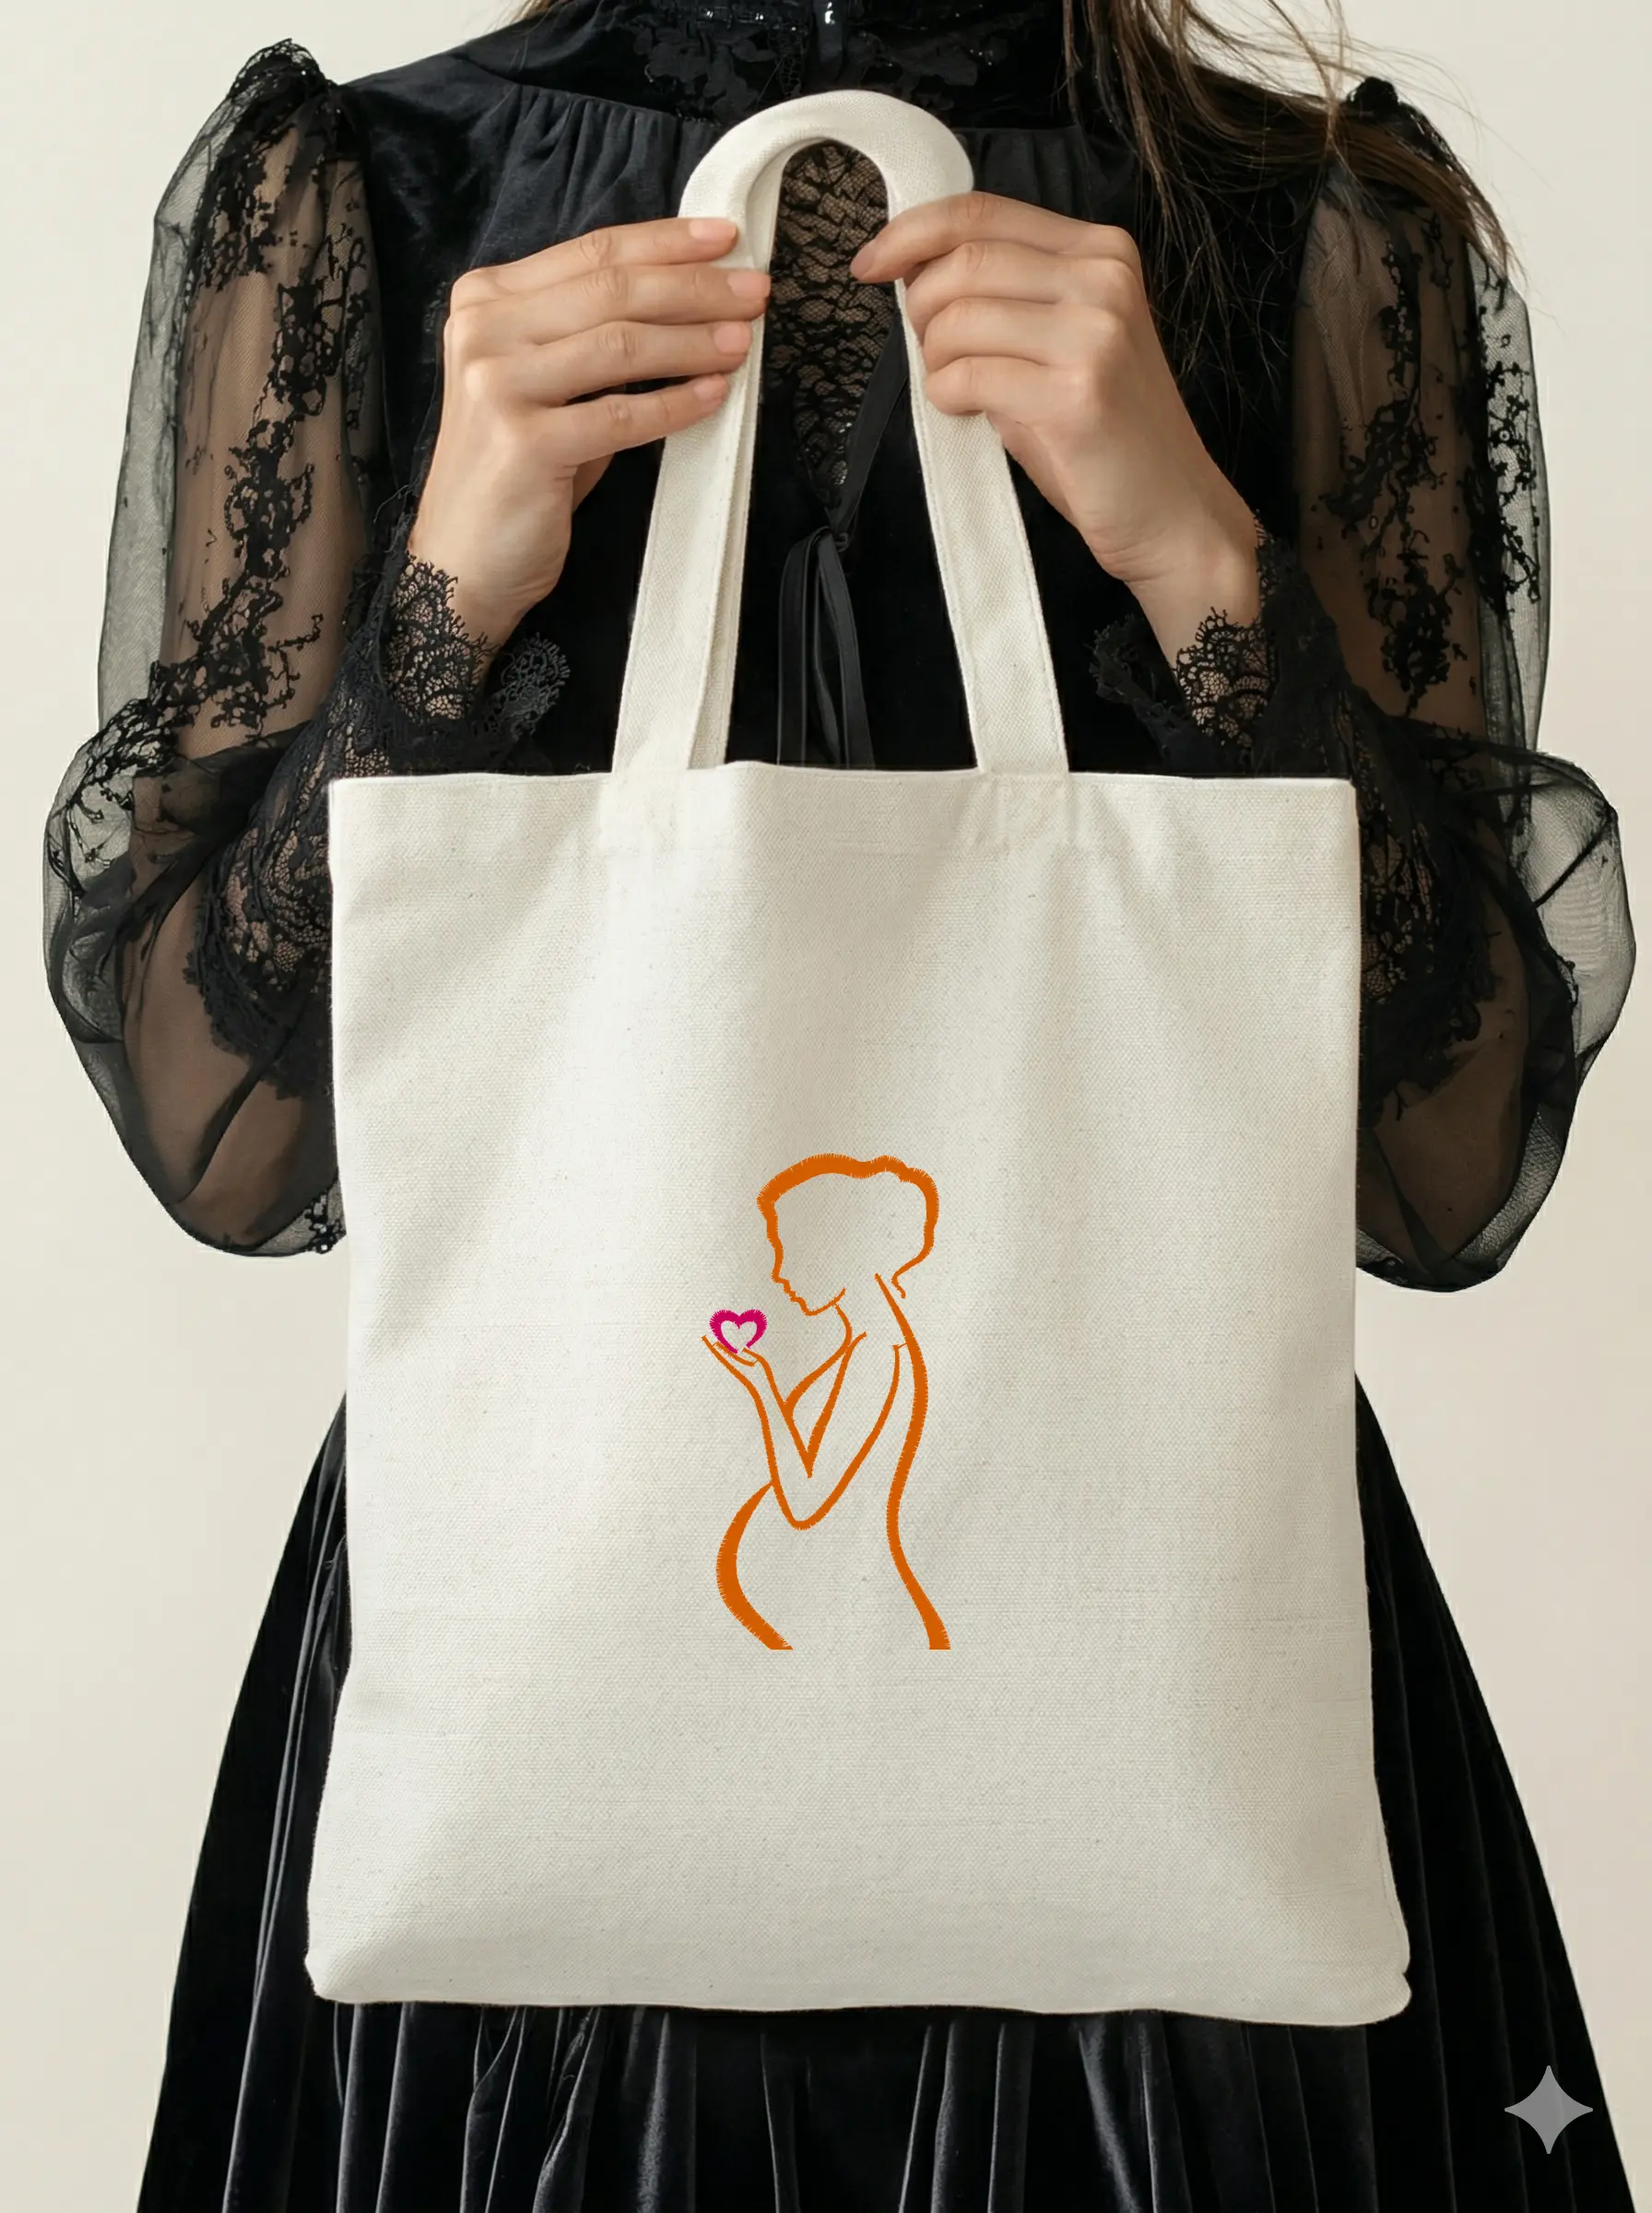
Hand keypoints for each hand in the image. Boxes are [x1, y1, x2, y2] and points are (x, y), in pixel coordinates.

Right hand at [407, 216, 771, 648]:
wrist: (463, 560)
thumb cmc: (518, 474)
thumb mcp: (547, 386)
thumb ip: (591, 336)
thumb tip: (687, 299)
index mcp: (485, 300)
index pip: (591, 254)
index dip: (665, 242)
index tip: (727, 239)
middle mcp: (483, 331)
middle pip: (611, 290)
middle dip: (694, 287)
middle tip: (754, 292)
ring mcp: (497, 385)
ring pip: (619, 344)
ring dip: (692, 341)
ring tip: (742, 342)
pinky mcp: (523, 444)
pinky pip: (621, 416)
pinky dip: (674, 406)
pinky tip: (714, 396)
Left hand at [851, 193, 1261, 655]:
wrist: (1171, 511)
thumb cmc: (1105, 435)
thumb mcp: (1064, 342)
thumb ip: (1009, 298)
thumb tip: (918, 274)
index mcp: (1100, 252)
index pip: (983, 212)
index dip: (911, 232)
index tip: (871, 263)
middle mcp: (1102, 280)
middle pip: (964, 260)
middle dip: (921, 306)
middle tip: (929, 352)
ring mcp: (1093, 334)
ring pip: (959, 318)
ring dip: (935, 359)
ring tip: (957, 389)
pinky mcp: (1075, 395)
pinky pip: (969, 376)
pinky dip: (948, 396)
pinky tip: (969, 412)